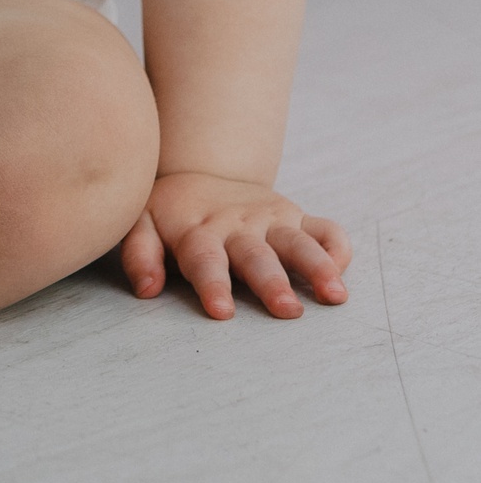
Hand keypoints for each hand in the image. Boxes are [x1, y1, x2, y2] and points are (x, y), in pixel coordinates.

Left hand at [120, 171, 350, 319]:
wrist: (200, 171)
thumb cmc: (169, 212)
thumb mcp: (142, 223)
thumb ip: (140, 254)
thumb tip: (147, 289)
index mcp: (199, 231)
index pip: (205, 260)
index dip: (213, 285)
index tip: (221, 311)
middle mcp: (239, 225)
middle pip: (257, 256)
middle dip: (273, 283)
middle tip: (287, 311)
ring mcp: (271, 220)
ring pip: (298, 242)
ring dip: (317, 267)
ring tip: (334, 295)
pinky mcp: (296, 218)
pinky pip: (325, 230)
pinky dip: (337, 248)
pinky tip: (342, 272)